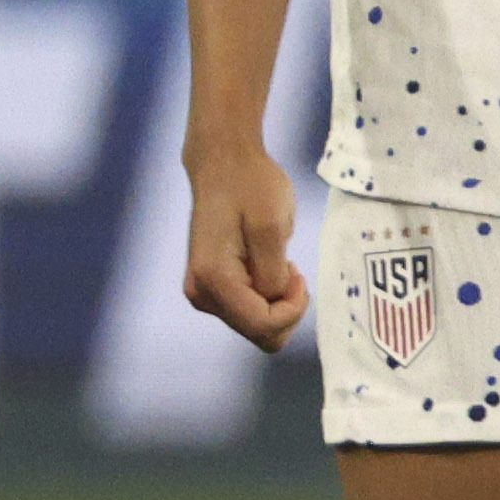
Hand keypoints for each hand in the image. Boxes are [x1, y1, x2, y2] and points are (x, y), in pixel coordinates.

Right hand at [183, 135, 310, 351]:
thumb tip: (272, 300)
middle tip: (288, 266)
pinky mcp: (211, 287)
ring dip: (277, 300)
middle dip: (286, 307)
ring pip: (256, 325)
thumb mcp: (272, 225)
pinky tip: (266, 263)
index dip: (294, 307)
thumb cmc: (252, 187)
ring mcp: (204, 293)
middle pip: (260, 333)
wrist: (225, 166)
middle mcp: (202, 294)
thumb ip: (272, 271)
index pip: (264, 325)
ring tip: (276, 260)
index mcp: (214, 280)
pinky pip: (250, 310)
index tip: (297, 271)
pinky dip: (268, 295)